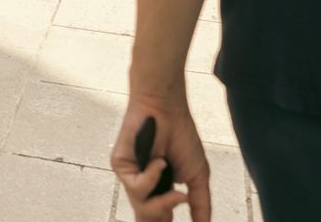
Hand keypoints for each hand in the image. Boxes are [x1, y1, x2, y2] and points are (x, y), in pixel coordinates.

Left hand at [111, 96, 211, 220]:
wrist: (168, 110)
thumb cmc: (181, 136)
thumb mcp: (197, 176)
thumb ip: (200, 204)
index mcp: (160, 192)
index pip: (161, 220)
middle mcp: (144, 187)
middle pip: (148, 219)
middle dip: (163, 217)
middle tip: (179, 204)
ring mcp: (132, 177)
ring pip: (143, 208)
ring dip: (163, 203)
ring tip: (178, 191)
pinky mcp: (121, 166)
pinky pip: (136, 187)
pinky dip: (152, 178)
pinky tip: (160, 163)